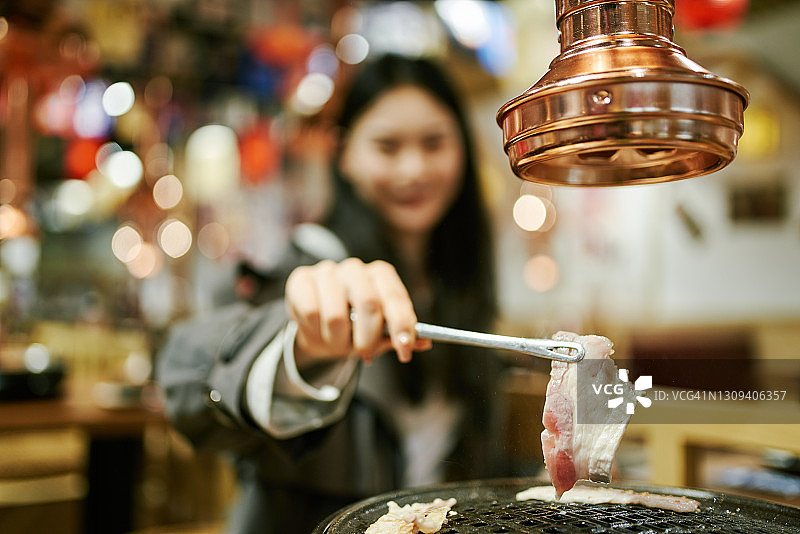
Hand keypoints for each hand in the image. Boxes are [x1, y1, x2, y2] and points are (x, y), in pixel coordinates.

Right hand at [285, 258, 431, 364]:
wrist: (316, 327)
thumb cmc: (353, 329)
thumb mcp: (378, 335)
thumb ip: (398, 337)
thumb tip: (425, 343)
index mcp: (380, 275)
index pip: (395, 296)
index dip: (402, 324)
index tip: (405, 349)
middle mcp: (355, 268)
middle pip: (368, 302)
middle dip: (368, 338)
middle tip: (366, 355)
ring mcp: (327, 271)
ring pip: (336, 315)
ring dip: (338, 342)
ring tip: (337, 345)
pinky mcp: (300, 278)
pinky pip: (311, 313)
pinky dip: (315, 332)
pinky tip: (317, 331)